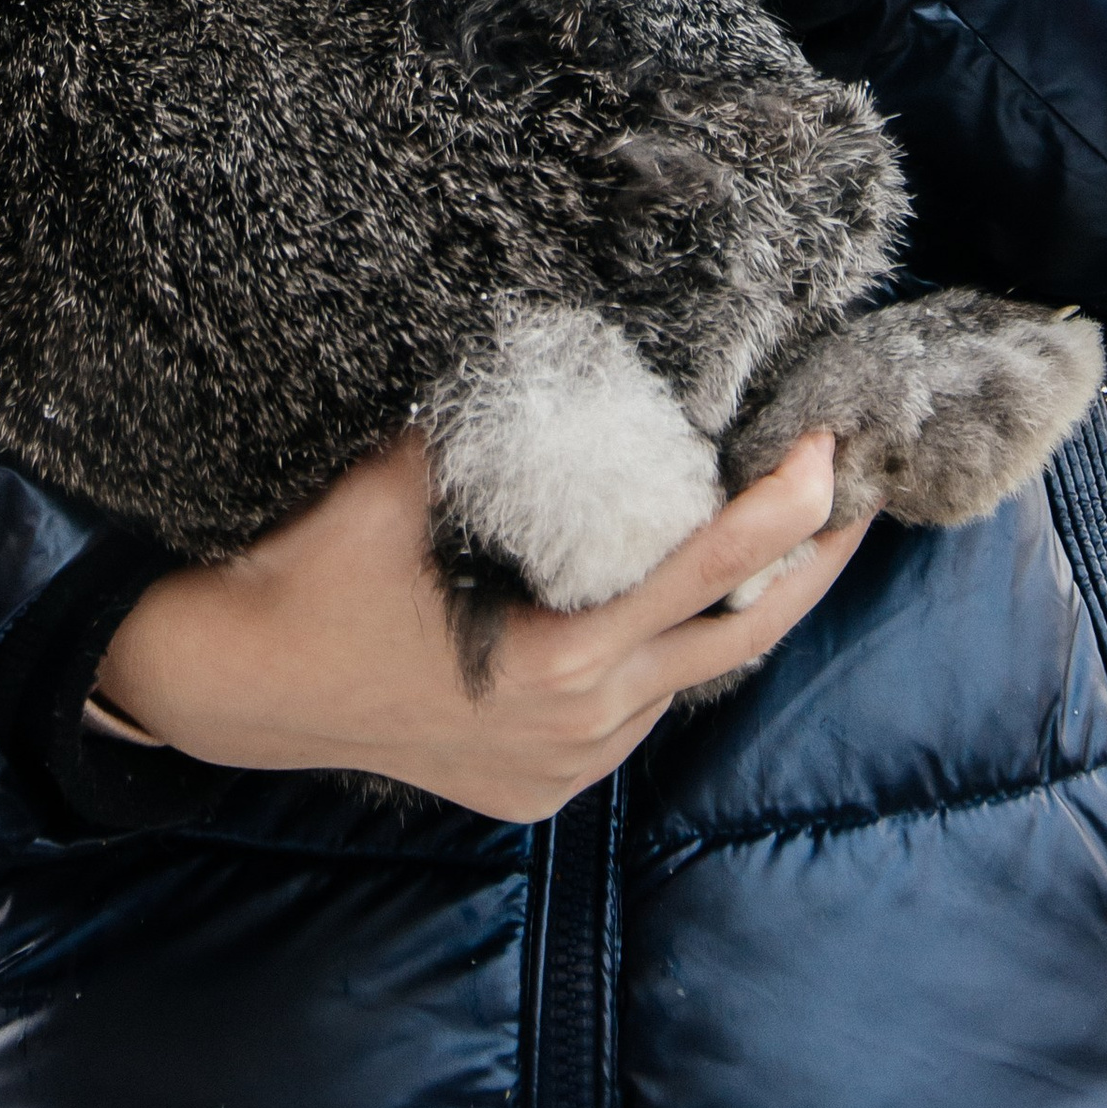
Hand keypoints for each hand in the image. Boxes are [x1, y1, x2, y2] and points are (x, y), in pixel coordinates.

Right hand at [90, 427, 867, 819]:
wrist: (238, 688)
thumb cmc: (315, 568)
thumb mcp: (395, 478)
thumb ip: (481, 416)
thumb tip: (553, 322)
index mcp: (555, 660)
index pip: (706, 575)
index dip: (780, 509)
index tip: (830, 446)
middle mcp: (579, 727)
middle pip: (738, 639)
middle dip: (813, 561)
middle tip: (868, 484)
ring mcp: (565, 767)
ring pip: (694, 679)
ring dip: (750, 603)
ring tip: (802, 525)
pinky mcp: (544, 785)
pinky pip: (641, 709)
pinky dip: (679, 647)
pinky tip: (696, 593)